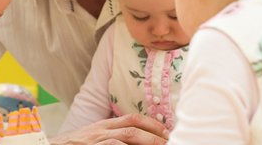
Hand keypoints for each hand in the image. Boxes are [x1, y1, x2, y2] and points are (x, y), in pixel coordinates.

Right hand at [50, 114, 168, 144]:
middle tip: (169, 140)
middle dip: (154, 133)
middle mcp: (100, 130)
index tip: (166, 131)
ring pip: (126, 135)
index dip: (151, 123)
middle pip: (133, 125)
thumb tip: (132, 141)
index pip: (132, 118)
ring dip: (146, 141)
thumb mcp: (92, 139)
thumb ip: (110, 138)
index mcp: (103, 126)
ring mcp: (95, 139)